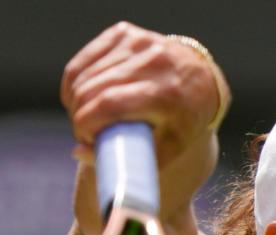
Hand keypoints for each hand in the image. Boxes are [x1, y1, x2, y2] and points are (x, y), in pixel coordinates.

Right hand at [61, 21, 226, 166]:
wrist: (201, 81)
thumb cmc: (183, 121)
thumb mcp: (170, 148)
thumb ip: (130, 160)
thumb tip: (78, 152)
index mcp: (167, 94)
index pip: (110, 104)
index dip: (86, 123)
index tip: (85, 139)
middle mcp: (154, 62)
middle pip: (93, 89)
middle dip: (78, 115)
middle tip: (84, 132)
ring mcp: (139, 43)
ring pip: (85, 73)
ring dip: (74, 99)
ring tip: (84, 117)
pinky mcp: (125, 33)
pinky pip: (85, 58)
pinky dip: (76, 80)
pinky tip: (81, 96)